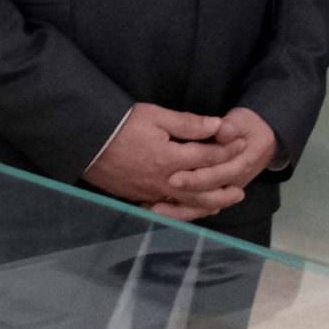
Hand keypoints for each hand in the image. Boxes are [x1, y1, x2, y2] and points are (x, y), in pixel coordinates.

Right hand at [83, 104, 244, 221]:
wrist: (86, 142)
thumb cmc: (121, 125)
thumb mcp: (155, 116)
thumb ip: (188, 124)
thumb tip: (217, 125)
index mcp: (171, 159)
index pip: (207, 158)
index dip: (227, 151)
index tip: (241, 145)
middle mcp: (164, 181)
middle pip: (202, 190)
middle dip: (223, 189)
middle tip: (240, 190)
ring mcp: (151, 192)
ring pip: (186, 205)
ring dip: (207, 205)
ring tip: (222, 205)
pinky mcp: (139, 197)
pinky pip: (167, 210)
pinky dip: (183, 212)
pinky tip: (190, 209)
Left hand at [164, 106, 278, 212]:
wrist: (260, 139)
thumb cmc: (246, 127)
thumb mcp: (240, 120)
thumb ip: (230, 126)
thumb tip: (221, 128)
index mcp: (241, 164)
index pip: (217, 175)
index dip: (196, 178)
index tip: (173, 178)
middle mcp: (234, 183)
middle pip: (207, 195)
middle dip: (182, 194)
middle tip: (157, 193)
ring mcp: (224, 191)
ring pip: (202, 207)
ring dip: (179, 211)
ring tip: (154, 209)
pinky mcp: (216, 195)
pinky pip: (198, 209)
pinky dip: (180, 213)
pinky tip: (159, 211)